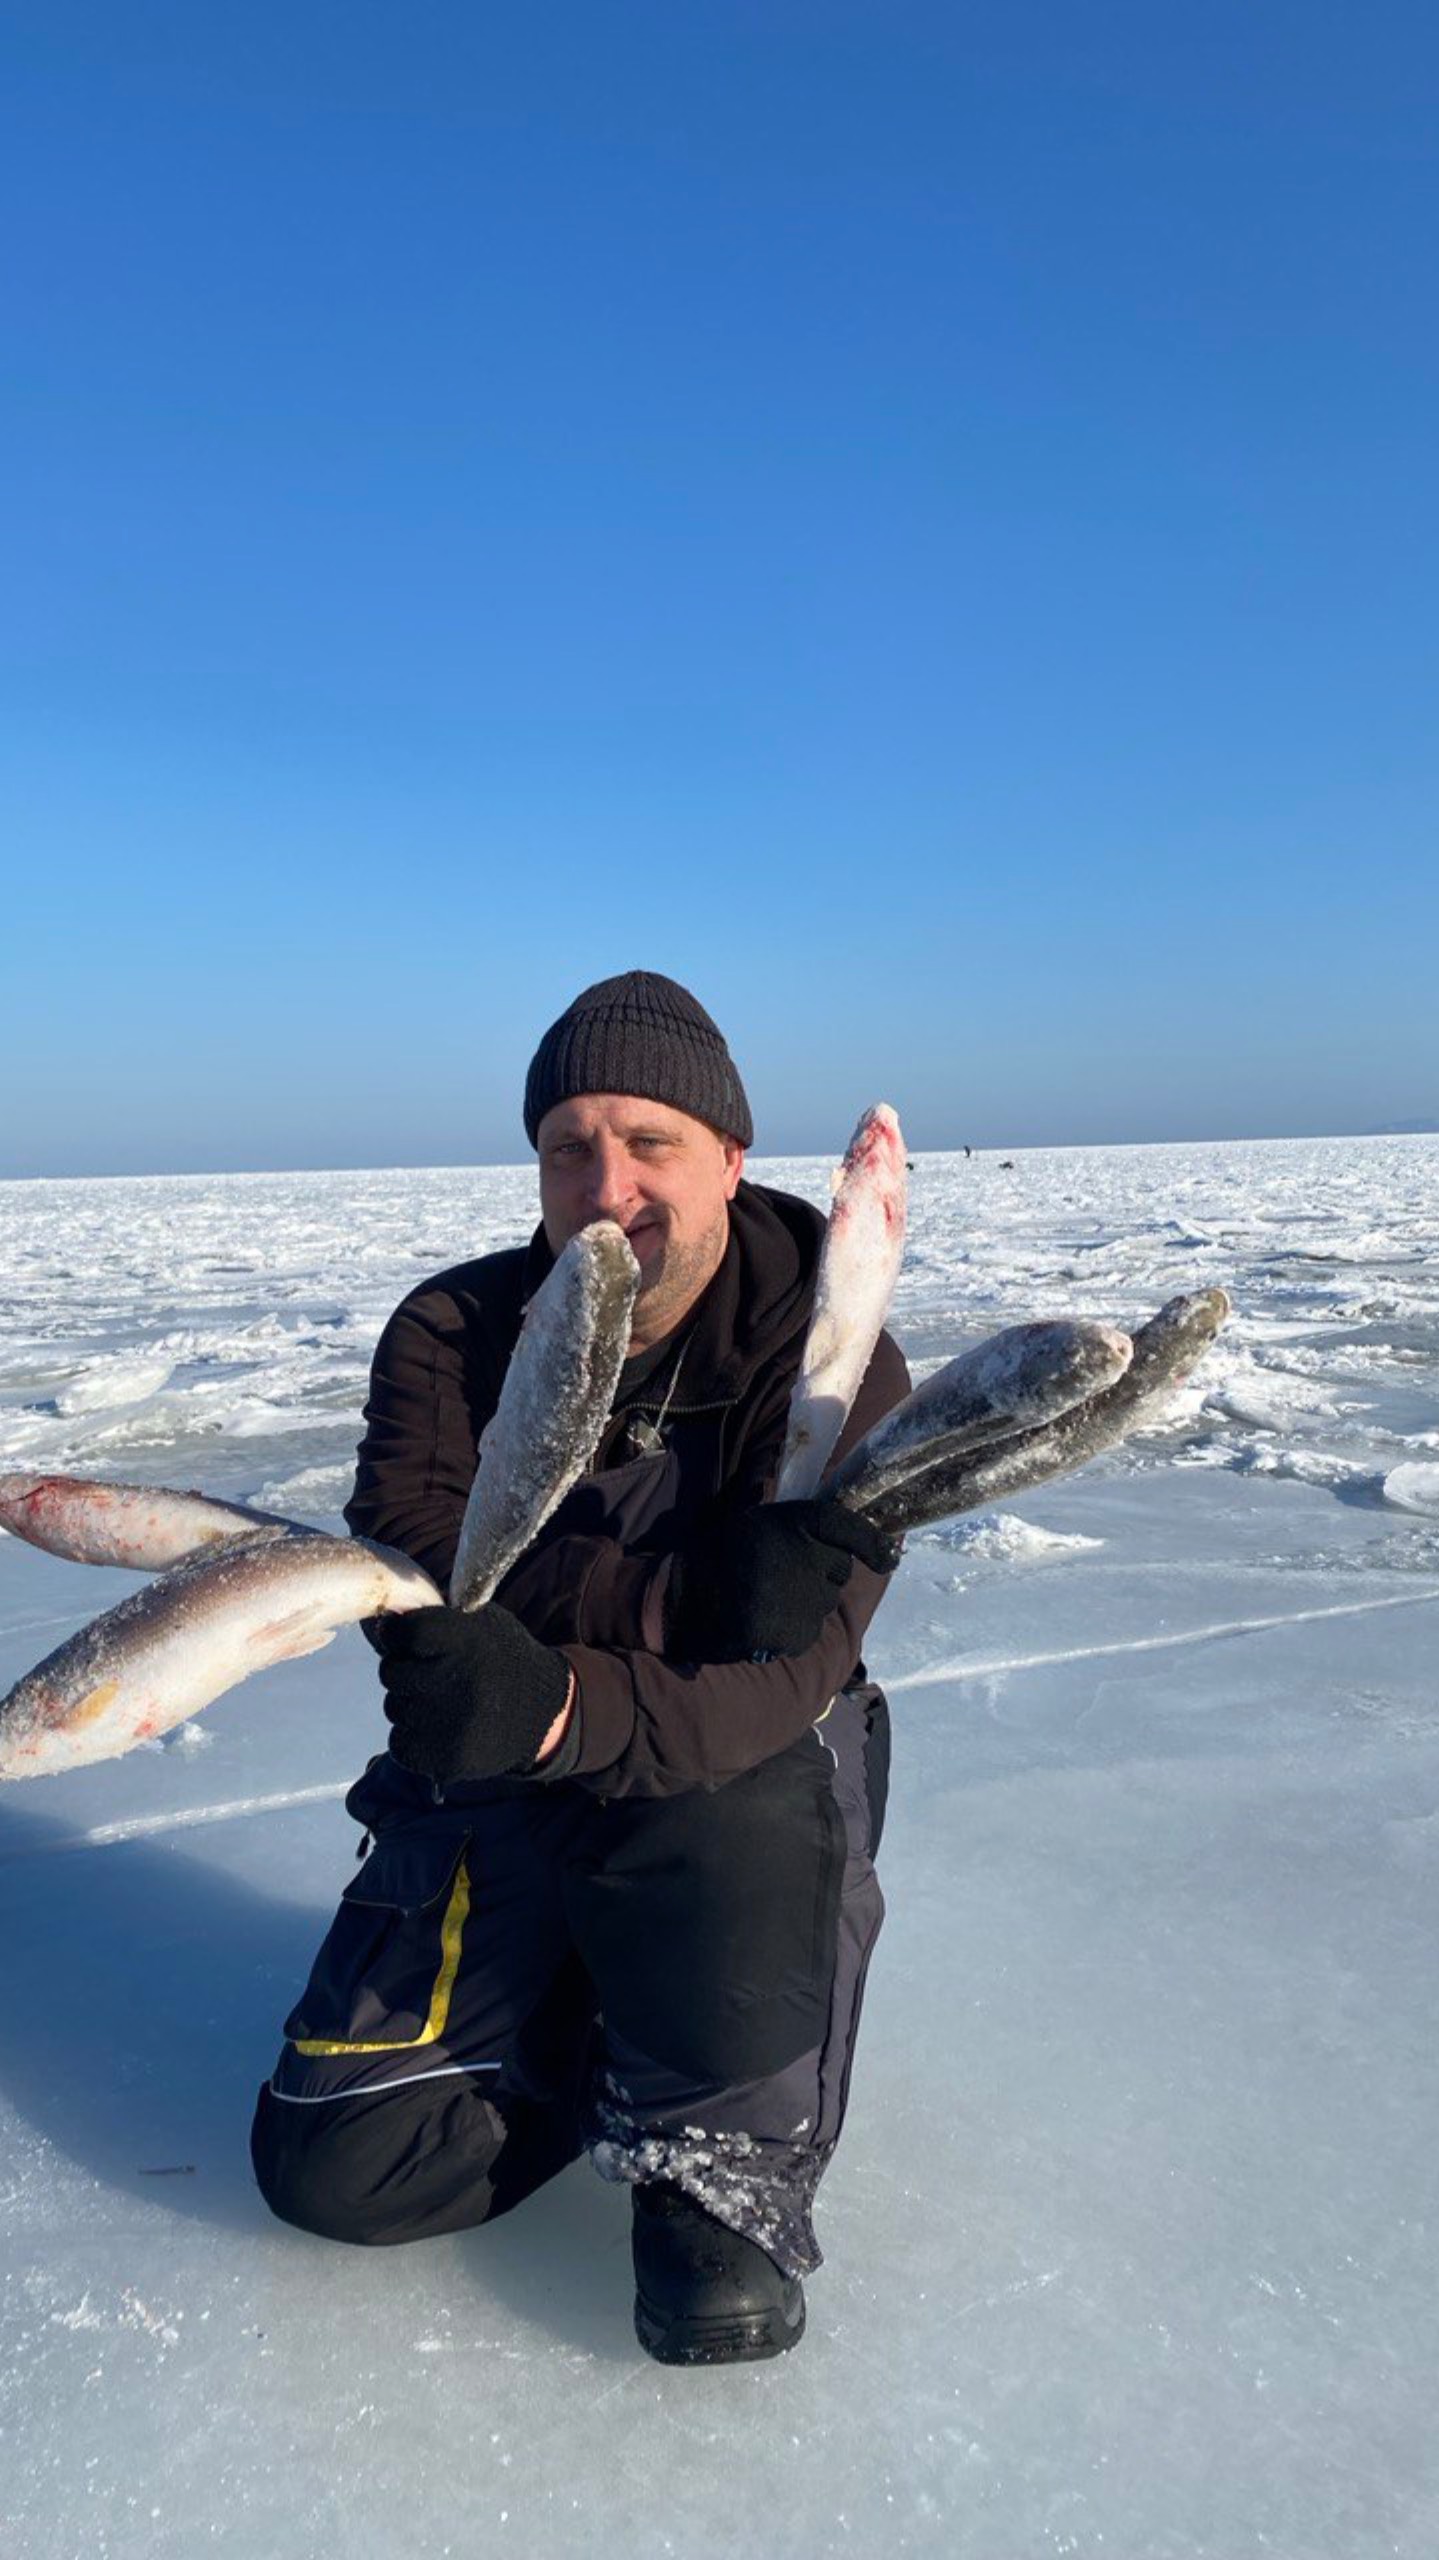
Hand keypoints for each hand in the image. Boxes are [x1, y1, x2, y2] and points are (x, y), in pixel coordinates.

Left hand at [374, 1605, 573, 1782]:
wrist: (542, 1713)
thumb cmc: (500, 1659)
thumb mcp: (480, 1622)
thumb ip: (436, 1617)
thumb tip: (381, 1622)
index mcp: (465, 1639)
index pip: (403, 1632)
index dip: (397, 1634)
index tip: (405, 1637)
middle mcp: (457, 1679)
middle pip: (391, 1672)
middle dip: (403, 1671)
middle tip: (432, 1674)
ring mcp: (450, 1723)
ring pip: (394, 1708)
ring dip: (410, 1705)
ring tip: (445, 1703)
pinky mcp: (446, 1759)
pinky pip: (400, 1744)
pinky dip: (412, 1738)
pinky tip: (441, 1728)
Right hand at [665, 1497, 900, 1662]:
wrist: (686, 1596)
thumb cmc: (725, 1553)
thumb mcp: (761, 1522)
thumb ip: (803, 1525)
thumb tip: (852, 1534)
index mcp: (796, 1524)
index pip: (849, 1529)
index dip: (872, 1543)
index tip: (887, 1556)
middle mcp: (805, 1559)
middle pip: (839, 1570)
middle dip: (823, 1572)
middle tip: (787, 1572)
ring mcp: (801, 1600)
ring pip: (824, 1602)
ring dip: (808, 1601)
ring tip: (770, 1596)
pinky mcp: (793, 1633)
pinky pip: (809, 1630)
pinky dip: (794, 1627)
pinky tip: (766, 1617)